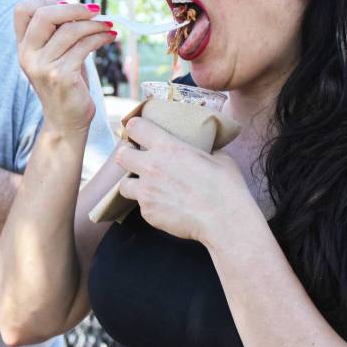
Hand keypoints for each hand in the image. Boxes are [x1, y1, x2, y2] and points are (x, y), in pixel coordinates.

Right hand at [13, 0, 116, 133]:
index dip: (46, 2)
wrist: (66, 120)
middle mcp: (27, 55)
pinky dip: (100, 38)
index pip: (22, 11)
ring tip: (109, 26)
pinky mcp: (60, 76)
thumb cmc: (64, 82)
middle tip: (95, 10)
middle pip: (45, 16)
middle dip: (74, 8)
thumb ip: (51, 23)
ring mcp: (42, 67)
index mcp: (23, 46)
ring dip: (95, 24)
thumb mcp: (55, 50)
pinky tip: (110, 37)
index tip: (70, 5)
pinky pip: (84, 47)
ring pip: (70, 31)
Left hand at [115, 117, 261, 245]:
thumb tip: (204, 150)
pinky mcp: (148, 213)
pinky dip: (151, 206)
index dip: (134, 129)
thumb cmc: (225, 186)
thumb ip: (201, 151)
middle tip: (138, 161)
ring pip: (124, 185)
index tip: (137, 133)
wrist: (224, 219)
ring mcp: (147, 191)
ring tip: (148, 188)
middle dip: (127, 157)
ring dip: (133, 185)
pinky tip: (166, 207)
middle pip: (121, 156)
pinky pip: (142, 207)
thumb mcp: (217, 156)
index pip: (136, 127)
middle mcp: (151, 166)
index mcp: (168, 147)